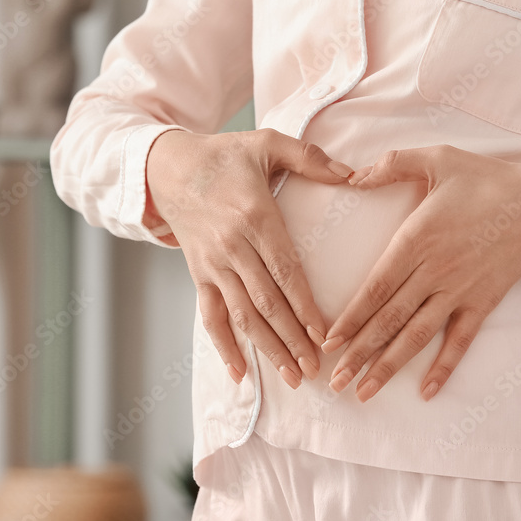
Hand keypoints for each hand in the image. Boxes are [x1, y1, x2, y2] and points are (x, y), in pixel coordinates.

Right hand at [146, 128, 354, 387]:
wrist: (168, 166)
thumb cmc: (225, 154)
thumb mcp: (268, 143)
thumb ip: (310, 158)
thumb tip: (353, 174)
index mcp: (255, 218)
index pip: (286, 271)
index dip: (305, 306)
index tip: (325, 334)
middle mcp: (232, 247)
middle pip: (266, 303)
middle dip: (292, 340)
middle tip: (316, 369)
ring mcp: (213, 265)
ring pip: (242, 315)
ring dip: (267, 350)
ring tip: (292, 376)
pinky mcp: (199, 274)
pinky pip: (210, 316)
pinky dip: (223, 346)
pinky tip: (240, 373)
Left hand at [321, 144, 520, 401]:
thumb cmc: (487, 179)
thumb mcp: (438, 158)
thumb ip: (392, 165)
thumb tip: (350, 176)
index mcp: (417, 239)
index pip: (376, 287)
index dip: (351, 317)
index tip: (328, 340)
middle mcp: (435, 272)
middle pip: (390, 320)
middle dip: (359, 353)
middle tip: (333, 381)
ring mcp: (460, 291)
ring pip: (418, 336)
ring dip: (389, 367)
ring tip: (364, 392)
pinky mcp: (483, 303)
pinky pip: (461, 342)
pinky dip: (444, 368)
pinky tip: (427, 392)